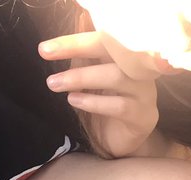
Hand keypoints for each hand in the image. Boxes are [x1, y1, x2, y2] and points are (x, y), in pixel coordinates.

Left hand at [41, 31, 160, 157]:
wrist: (121, 142)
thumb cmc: (104, 105)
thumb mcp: (90, 77)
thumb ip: (84, 56)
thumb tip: (71, 26)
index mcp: (128, 56)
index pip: (105, 37)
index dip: (77, 38)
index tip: (47, 45)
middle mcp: (142, 71)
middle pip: (115, 50)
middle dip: (78, 48)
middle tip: (45, 52)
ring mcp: (146, 94)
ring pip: (117, 77)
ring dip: (82, 77)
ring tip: (55, 83)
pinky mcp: (144, 117)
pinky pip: (121, 106)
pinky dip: (94, 102)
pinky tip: (74, 101)